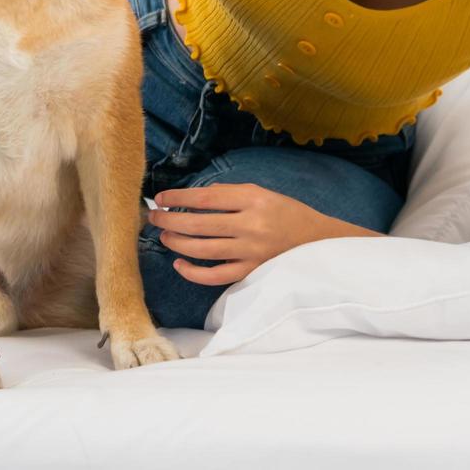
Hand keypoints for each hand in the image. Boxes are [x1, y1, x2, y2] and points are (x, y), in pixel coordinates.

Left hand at [148, 183, 338, 285]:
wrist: (316, 241)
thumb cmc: (285, 213)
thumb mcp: (261, 193)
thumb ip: (230, 194)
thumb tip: (195, 197)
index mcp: (253, 199)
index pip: (206, 197)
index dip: (179, 197)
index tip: (161, 198)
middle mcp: (251, 225)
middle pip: (199, 223)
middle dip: (170, 220)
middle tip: (153, 217)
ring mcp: (250, 252)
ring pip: (203, 249)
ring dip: (177, 242)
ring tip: (164, 235)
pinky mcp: (250, 272)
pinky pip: (215, 276)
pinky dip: (193, 272)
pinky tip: (179, 263)